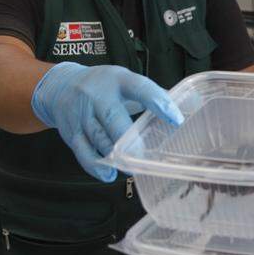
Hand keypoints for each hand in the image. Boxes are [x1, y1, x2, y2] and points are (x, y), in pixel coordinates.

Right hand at [31, 62, 183, 181]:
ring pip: (99, 137)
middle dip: (129, 138)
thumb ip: (155, 94)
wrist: (60, 86)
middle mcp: (97, 95)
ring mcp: (82, 114)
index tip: (176, 119)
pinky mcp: (71, 132)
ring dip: (115, 155)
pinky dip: (95, 166)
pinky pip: (83, 151)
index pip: (141, 88)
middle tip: (145, 155)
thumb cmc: (104, 86)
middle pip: (113, 117)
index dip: (159, 102)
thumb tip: (192, 104)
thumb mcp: (127, 81)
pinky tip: (109, 174)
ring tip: (132, 167)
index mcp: (118, 80)